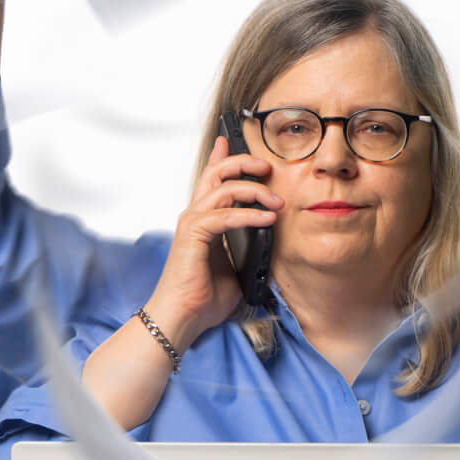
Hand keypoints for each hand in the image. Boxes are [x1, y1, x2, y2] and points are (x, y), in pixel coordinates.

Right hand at [144, 136, 281, 344]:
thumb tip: (271, 248)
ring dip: (254, 189)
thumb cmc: (203, 299)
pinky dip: (249, 214)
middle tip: (266, 166)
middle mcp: (195, 216)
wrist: (182, 319)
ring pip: (223, 188)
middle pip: (216, 173)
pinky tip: (267, 219)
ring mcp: (192, 223)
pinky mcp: (193, 235)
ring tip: (277, 201)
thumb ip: (248, 252)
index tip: (231, 141)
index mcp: (203, 221)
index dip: (221, 157)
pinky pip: (225, 215)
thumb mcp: (236, 270)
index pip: (212, 180)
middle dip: (243, 162)